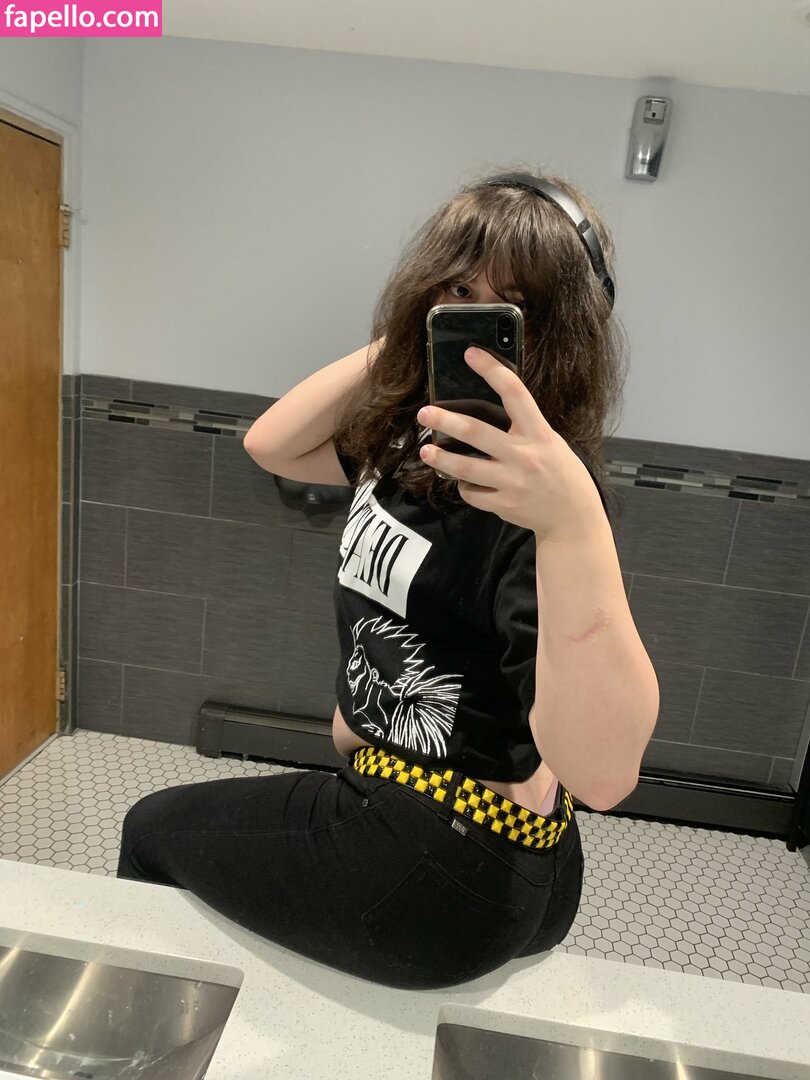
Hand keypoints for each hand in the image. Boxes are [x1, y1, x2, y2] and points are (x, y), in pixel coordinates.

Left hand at [416, 347, 606, 541]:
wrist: (574, 517)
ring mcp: (512, 482)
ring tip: (425, 451)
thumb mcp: (551, 442)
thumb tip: (491, 408)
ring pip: (465, 467)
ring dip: (441, 458)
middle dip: (445, 421)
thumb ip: (525, 428)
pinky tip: (463, 481)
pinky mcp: (503, 505)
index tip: (471, 354)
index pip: (515, 393)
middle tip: (424, 413)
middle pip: (476, 432)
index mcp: (539, 433)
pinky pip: (472, 493)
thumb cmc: (561, 473)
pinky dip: (464, 486)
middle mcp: (525, 455)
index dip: (492, 370)